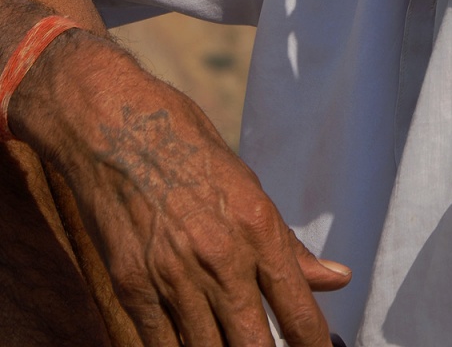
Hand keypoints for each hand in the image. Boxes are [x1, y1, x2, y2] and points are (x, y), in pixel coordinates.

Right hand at [13, 32, 349, 346]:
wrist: (114, 126)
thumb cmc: (187, 148)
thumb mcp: (246, 185)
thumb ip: (286, 244)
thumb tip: (338, 278)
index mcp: (257, 226)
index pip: (298, 310)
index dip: (313, 345)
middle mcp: (220, 256)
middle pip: (256, 346)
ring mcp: (173, 276)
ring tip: (233, 346)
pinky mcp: (132, 286)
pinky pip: (162, 346)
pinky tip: (191, 346)